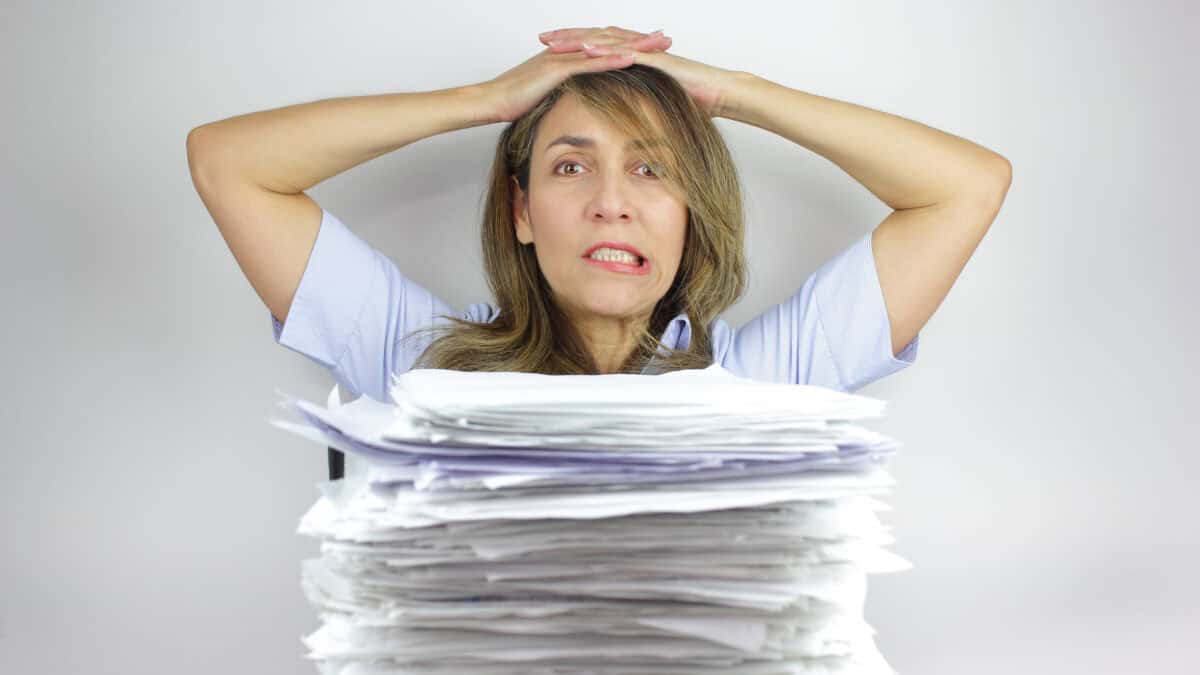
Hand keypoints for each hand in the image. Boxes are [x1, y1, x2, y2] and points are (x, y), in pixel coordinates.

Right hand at [480, 27, 669, 123]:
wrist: (488, 100)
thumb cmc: (513, 102)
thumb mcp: (546, 98)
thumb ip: (564, 95)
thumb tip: (579, 105)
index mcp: (567, 58)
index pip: (604, 48)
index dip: (630, 47)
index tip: (654, 48)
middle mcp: (567, 52)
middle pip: (610, 42)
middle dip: (640, 40)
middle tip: (666, 38)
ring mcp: (562, 58)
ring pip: (604, 48)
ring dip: (633, 46)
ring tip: (658, 45)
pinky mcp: (555, 69)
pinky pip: (588, 63)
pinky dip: (611, 60)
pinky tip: (631, 59)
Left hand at [538, 27, 736, 117]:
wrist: (720, 92)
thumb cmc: (694, 100)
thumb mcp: (657, 104)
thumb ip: (640, 107)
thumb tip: (626, 122)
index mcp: (635, 58)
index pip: (598, 48)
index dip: (574, 48)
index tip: (551, 51)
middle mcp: (637, 50)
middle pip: (596, 39)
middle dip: (568, 38)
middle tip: (543, 38)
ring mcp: (646, 52)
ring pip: (606, 41)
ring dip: (579, 40)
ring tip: (555, 41)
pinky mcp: (656, 58)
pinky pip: (626, 52)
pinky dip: (605, 51)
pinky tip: (586, 51)